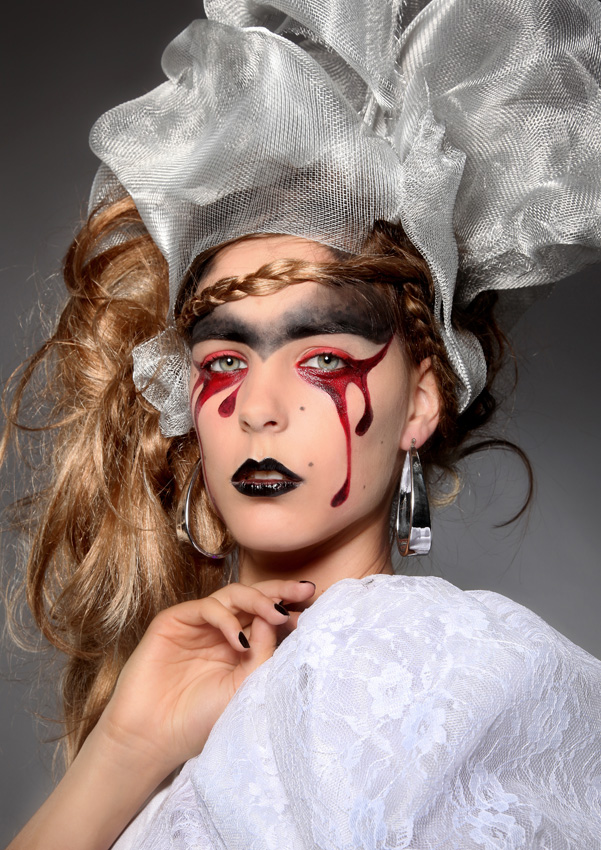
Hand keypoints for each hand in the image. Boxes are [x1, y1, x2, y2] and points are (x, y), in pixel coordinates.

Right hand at [96, 579, 315, 779]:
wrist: (154, 736)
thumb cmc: (199, 719)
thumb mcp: (244, 687)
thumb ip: (262, 652)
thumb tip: (279, 616)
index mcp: (240, 644)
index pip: (268, 616)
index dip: (289, 607)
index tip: (314, 603)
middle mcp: (221, 629)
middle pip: (254, 599)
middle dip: (280, 592)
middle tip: (305, 590)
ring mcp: (198, 624)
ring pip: (233, 596)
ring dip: (258, 600)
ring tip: (277, 614)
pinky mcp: (174, 620)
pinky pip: (206, 608)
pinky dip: (226, 619)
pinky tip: (239, 640)